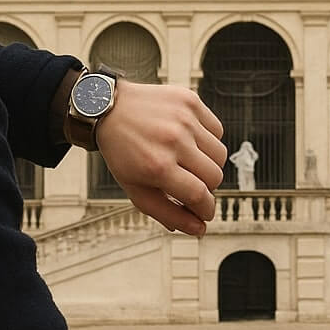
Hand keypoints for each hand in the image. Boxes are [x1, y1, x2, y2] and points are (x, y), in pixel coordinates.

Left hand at [95, 82, 224, 235]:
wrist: (109, 108)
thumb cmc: (122, 152)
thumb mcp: (135, 189)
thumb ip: (168, 213)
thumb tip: (199, 229)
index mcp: (158, 166)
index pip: (200, 196)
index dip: (206, 210)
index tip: (204, 213)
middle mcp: (174, 140)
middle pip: (214, 177)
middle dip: (206, 188)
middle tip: (190, 184)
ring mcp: (184, 118)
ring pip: (220, 154)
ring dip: (209, 164)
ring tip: (189, 161)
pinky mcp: (191, 101)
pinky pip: (217, 130)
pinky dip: (208, 140)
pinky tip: (190, 140)